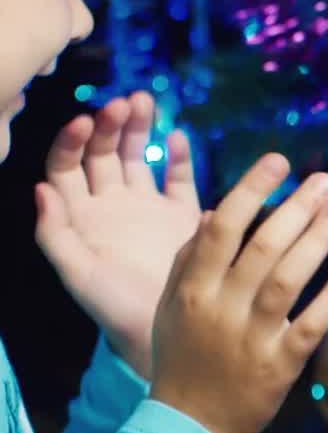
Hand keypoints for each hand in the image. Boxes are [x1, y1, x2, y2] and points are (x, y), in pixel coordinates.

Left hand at [36, 93, 201, 378]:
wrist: (168, 332)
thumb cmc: (115, 308)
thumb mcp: (77, 275)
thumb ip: (55, 234)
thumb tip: (40, 187)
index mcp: (79, 218)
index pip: (67, 168)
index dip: (73, 141)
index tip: (87, 120)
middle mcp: (110, 206)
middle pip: (103, 154)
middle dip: (110, 125)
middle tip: (124, 103)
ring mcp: (146, 207)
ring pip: (138, 156)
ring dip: (139, 127)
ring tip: (144, 100)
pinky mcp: (182, 214)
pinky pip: (179, 177)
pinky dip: (179, 155)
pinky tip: (178, 136)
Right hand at [149, 153, 327, 432]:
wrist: (188, 429)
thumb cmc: (181, 358)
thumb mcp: (170, 307)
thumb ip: (190, 259)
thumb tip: (216, 211)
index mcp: (192, 290)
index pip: (222, 229)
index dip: (250, 190)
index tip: (279, 161)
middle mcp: (221, 309)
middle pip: (263, 247)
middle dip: (296, 207)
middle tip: (326, 180)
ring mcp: (251, 338)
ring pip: (288, 279)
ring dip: (319, 240)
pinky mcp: (280, 365)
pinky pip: (311, 323)